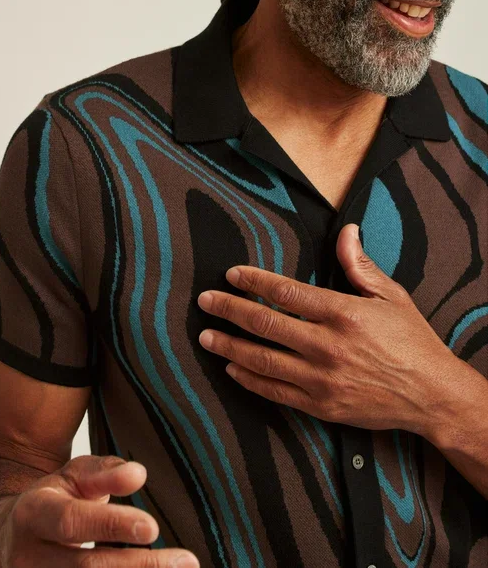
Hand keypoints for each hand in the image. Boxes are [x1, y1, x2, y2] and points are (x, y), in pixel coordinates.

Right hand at [0, 454, 199, 566]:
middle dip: (140, 566)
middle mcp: (26, 557)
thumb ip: (106, 472)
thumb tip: (138, 474)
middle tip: (185, 561)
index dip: (111, 526)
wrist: (7, 536)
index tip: (153, 527)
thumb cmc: (53, 501)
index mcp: (33, 514)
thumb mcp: (75, 475)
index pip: (73, 522)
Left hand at [198, 224, 462, 435]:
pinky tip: (233, 369)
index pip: (286, 292)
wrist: (431, 395)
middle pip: (265, 324)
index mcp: (343, 313)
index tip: (231, 275)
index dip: (254, 281)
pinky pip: (276, 391)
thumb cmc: (412, 342)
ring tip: (206, 337)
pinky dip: (250, 379)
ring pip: (263, 360)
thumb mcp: (391, 296)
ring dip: (230, 346)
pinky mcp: (321, 406)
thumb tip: (345, 231)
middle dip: (229, 310)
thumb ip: (359, 265)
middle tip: (205, 302)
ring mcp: (322, 379)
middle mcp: (328, 346)